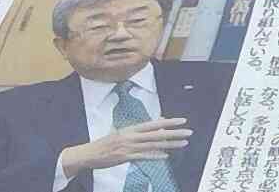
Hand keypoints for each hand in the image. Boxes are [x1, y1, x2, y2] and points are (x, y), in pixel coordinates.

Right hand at [59, 119, 190, 172]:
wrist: (89, 153)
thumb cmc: (106, 143)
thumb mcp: (123, 132)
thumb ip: (140, 130)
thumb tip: (156, 124)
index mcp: (131, 128)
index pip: (154, 124)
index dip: (169, 122)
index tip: (181, 120)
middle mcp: (132, 136)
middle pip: (157, 134)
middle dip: (174, 133)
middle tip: (188, 132)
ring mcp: (130, 147)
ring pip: (154, 145)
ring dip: (170, 144)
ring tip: (183, 143)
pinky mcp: (126, 158)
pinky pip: (143, 157)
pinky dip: (155, 156)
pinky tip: (166, 156)